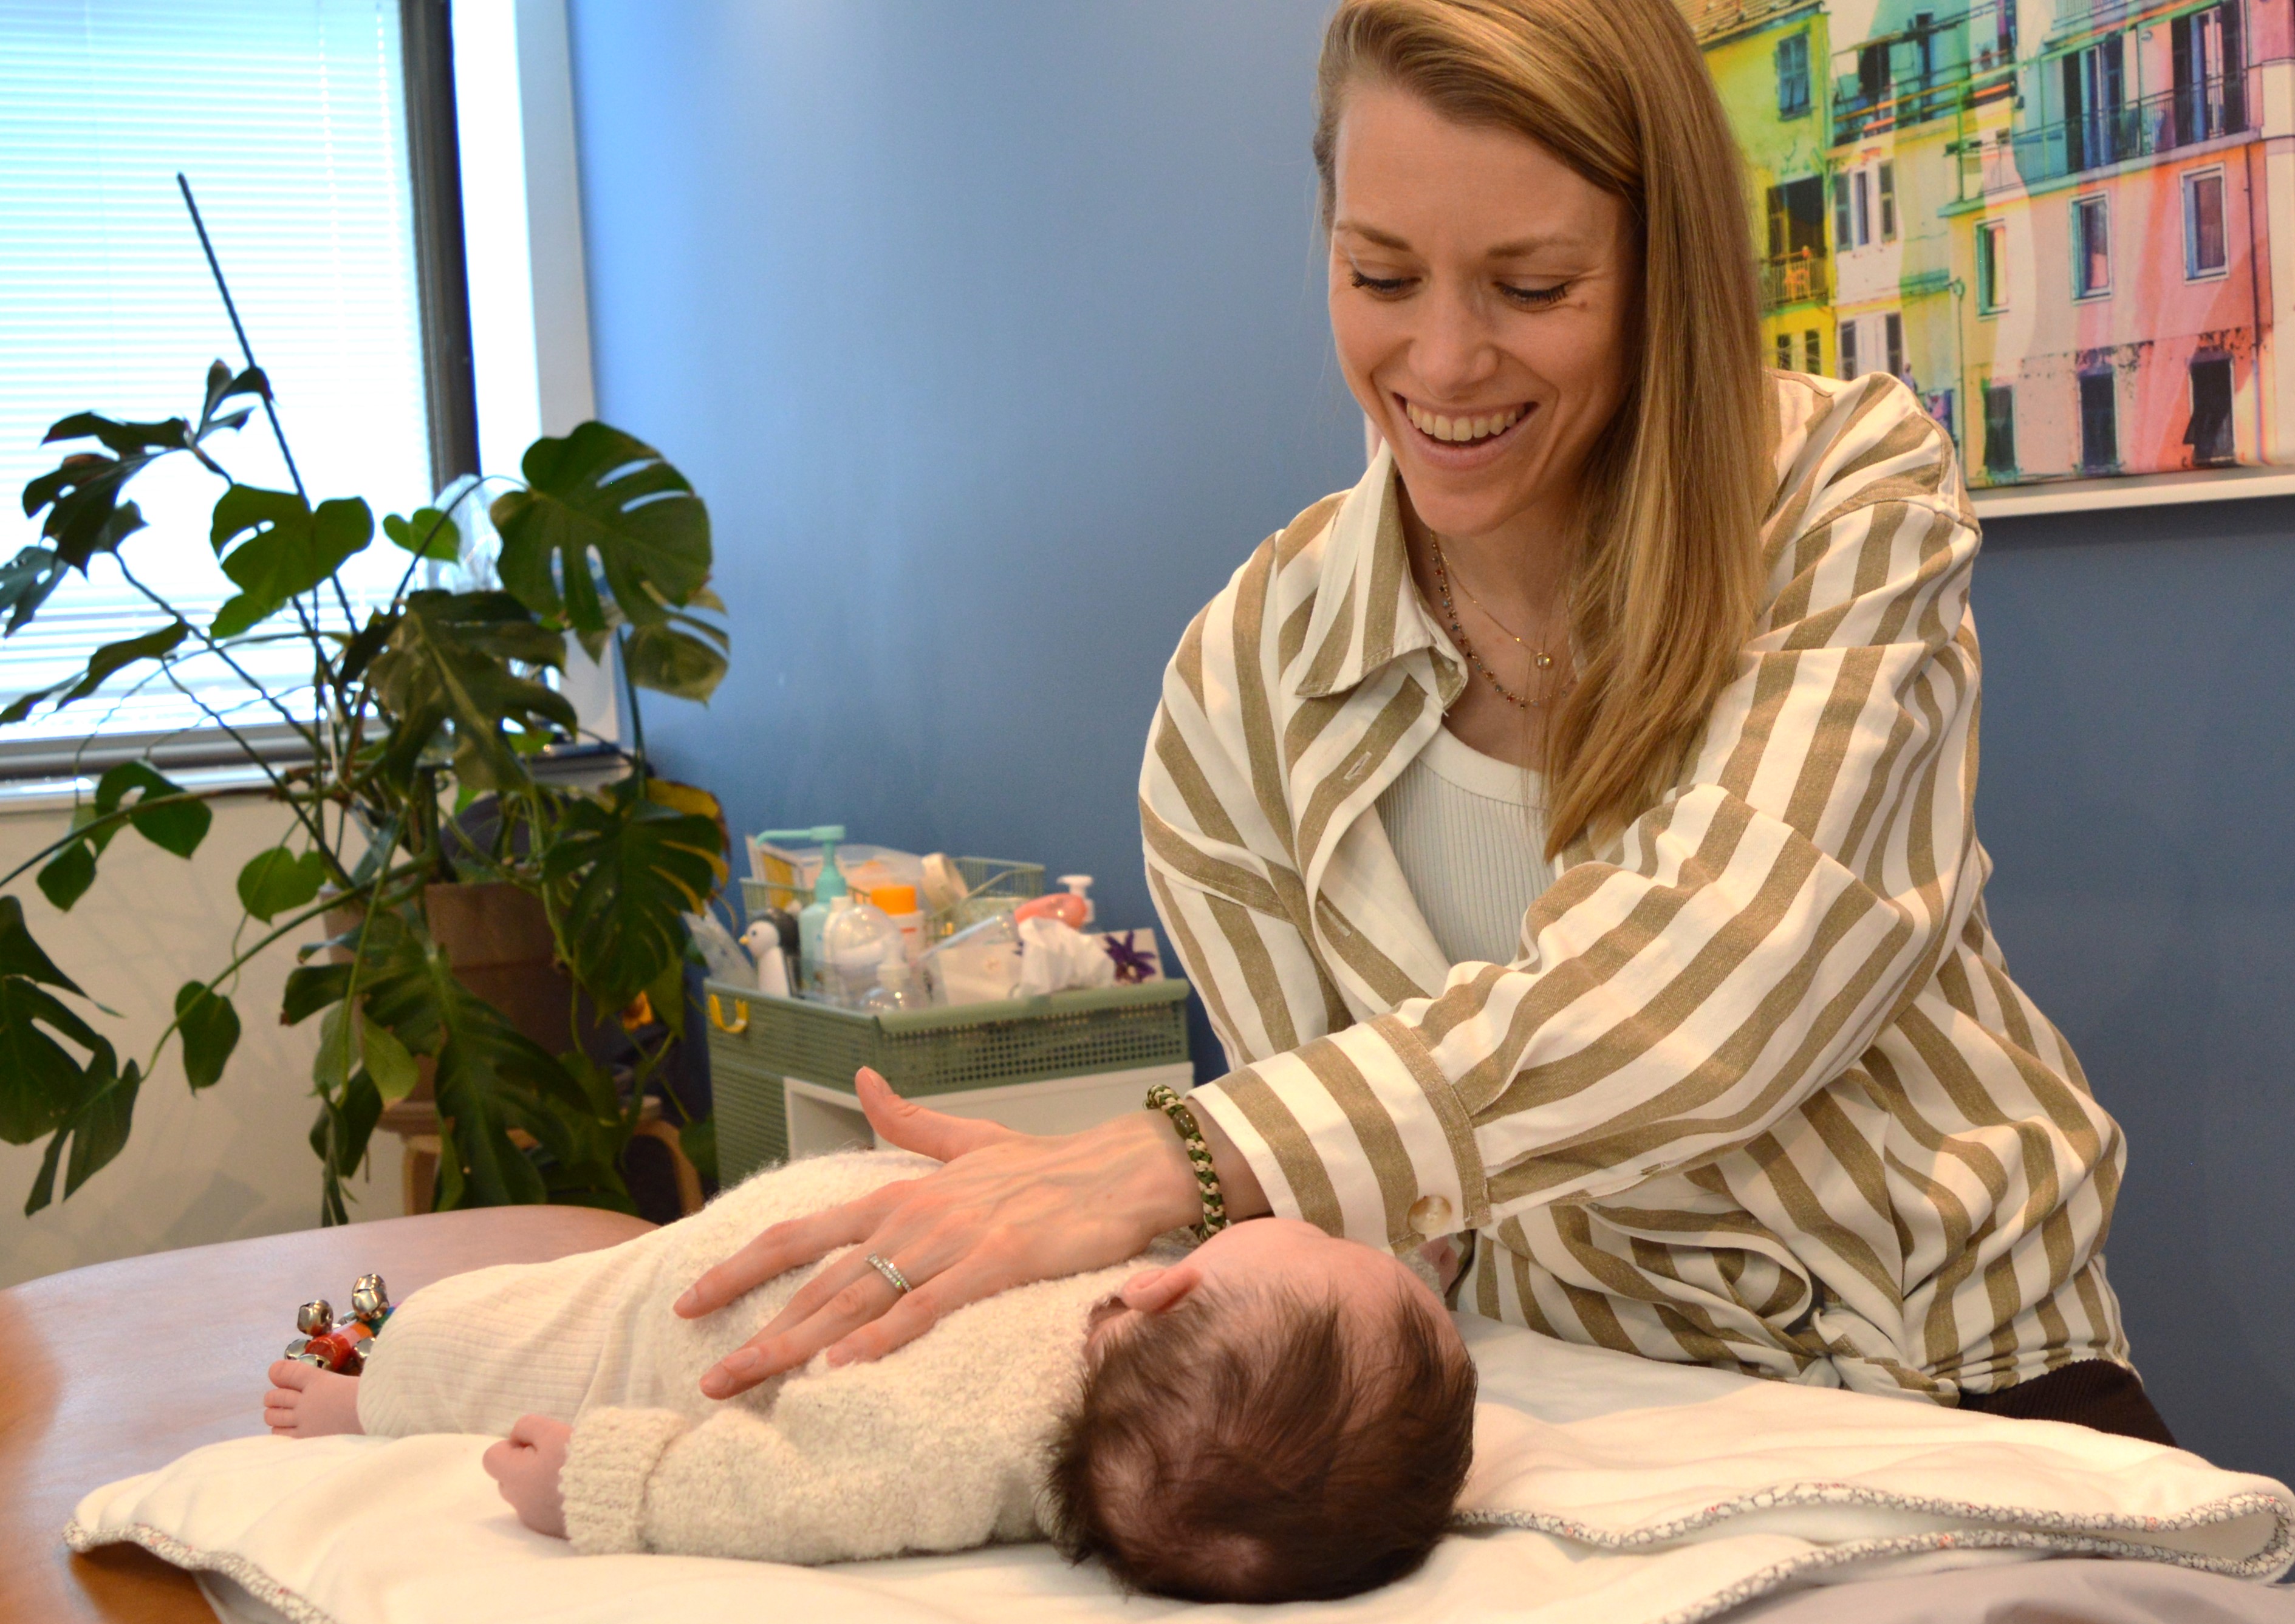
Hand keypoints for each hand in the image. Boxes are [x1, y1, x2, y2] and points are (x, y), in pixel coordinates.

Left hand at [482, 1414, 570, 1538]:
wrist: (617, 1496)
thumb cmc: (582, 1460)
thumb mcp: (554, 1431)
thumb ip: (528, 1427)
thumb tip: (516, 1438)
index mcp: (516, 1477)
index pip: (491, 1458)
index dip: (513, 1445)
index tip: (538, 1444)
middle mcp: (520, 1502)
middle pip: (508, 1478)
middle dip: (525, 1466)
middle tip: (555, 1458)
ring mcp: (536, 1520)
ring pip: (526, 1495)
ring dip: (538, 1484)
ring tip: (568, 1475)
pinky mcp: (554, 1530)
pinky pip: (543, 1510)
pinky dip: (553, 1500)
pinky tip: (576, 1492)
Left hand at [673, 1066, 1265, 1396]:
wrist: (1118, 1165)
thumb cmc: (1045, 1163)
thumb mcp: (965, 1139)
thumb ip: (907, 1121)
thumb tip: (861, 1079)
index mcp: (898, 1194)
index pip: (798, 1234)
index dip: (739, 1268)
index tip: (689, 1302)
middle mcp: (910, 1218)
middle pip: (816, 1283)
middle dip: (757, 1333)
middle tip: (709, 1380)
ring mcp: (948, 1242)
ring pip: (856, 1302)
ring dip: (796, 1347)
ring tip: (747, 1381)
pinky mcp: (992, 1265)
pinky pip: (924, 1310)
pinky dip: (879, 1341)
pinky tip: (841, 1371)